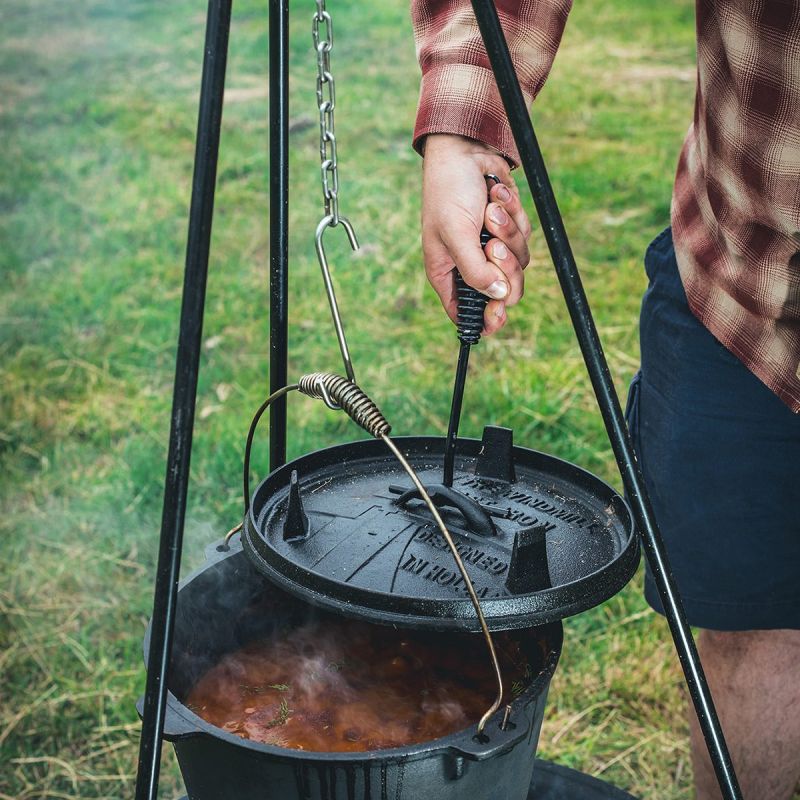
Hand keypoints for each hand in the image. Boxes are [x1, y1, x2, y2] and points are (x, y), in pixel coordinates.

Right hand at [421, 134, 531, 333]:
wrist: (466, 151)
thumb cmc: (449, 192)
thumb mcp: (457, 234)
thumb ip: (475, 270)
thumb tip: (497, 297)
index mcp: (447, 273)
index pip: (467, 311)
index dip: (484, 319)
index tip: (498, 316)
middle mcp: (470, 265)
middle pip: (502, 291)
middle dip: (504, 267)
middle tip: (494, 245)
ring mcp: (490, 249)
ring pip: (518, 264)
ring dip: (508, 233)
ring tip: (491, 209)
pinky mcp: (508, 231)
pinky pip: (525, 239)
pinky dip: (515, 217)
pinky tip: (497, 198)